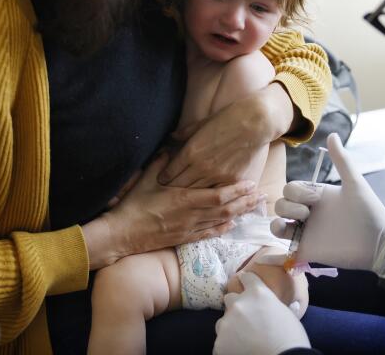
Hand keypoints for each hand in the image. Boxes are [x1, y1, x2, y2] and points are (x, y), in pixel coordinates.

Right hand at [100, 154, 265, 263]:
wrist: (123, 233)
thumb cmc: (134, 205)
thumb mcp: (147, 179)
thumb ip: (161, 162)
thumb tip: (170, 146)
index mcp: (184, 198)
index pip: (219, 194)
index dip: (237, 190)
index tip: (250, 183)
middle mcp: (191, 215)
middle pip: (226, 208)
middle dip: (245, 202)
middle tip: (261, 196)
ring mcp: (189, 228)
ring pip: (220, 221)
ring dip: (239, 214)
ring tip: (253, 209)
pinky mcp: (184, 238)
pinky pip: (208, 234)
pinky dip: (222, 229)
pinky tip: (232, 224)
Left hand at [159, 83, 294, 187]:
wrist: (254, 122)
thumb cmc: (227, 119)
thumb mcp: (201, 124)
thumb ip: (184, 133)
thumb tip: (171, 137)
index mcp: (190, 152)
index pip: (169, 173)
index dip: (163, 178)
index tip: (162, 180)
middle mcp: (201, 166)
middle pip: (179, 187)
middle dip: (173, 191)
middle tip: (169, 194)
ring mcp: (217, 175)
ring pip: (197, 194)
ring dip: (190, 197)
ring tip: (185, 200)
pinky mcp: (232, 180)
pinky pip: (217, 195)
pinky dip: (210, 198)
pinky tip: (206, 200)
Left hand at [214, 272, 308, 354]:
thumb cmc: (291, 337)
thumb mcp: (284, 312)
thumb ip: (270, 304)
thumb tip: (268, 308)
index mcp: (257, 293)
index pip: (246, 277)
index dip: (246, 281)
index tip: (246, 284)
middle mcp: (239, 303)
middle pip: (229, 298)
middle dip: (236, 306)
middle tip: (246, 319)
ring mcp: (227, 322)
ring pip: (223, 321)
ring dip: (230, 327)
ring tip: (242, 339)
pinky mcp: (220, 341)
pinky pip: (221, 342)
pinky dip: (228, 346)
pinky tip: (239, 350)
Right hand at [272, 133, 384, 277]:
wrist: (379, 242)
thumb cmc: (369, 211)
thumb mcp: (354, 183)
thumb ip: (342, 161)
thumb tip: (332, 134)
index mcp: (316, 196)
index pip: (291, 189)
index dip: (297, 192)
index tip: (315, 198)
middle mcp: (308, 213)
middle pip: (281, 204)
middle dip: (289, 205)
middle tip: (308, 213)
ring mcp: (306, 231)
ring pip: (278, 223)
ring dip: (279, 221)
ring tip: (299, 224)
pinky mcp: (307, 249)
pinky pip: (284, 245)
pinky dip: (278, 241)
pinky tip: (288, 235)